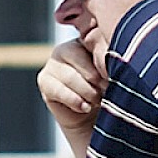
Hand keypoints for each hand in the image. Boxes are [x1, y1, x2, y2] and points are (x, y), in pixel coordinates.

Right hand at [39, 39, 104, 157]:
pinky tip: (85, 107)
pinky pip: (59, 90)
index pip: (93, 40)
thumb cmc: (106, 92)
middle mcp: (66, 48)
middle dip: (96, 78)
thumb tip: (111, 61)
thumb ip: (108, 61)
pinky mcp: (44, 81)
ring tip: (97, 101)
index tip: (113, 76)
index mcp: (85, 40)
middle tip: (106, 91)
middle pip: (80, 58)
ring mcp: (53, 64)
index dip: (103, 61)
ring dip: (87, 92)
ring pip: (70, 77)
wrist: (91, 117)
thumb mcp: (111, 74)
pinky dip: (75, 101)